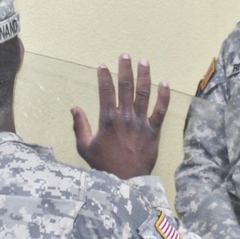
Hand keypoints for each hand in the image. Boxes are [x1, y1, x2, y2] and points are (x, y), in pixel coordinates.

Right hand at [72, 54, 169, 178]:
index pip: (105, 92)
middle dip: (125, 69)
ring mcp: (141, 123)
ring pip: (144, 94)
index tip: (102, 66)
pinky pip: (161, 110)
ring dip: (144, 76)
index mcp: (107, 120)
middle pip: (126, 87)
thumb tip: (74, 108)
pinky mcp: (154, 131)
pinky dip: (164, 96)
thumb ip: (80, 126)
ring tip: (144, 61)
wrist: (126, 182)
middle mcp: (125, 118)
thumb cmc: (104, 165)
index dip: (104, 77)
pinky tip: (165, 83)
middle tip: (125, 55)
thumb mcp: (85, 147)